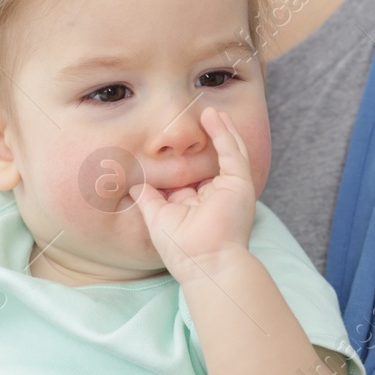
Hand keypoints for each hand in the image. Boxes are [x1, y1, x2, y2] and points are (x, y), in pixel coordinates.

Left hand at [131, 106, 256, 283]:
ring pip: (228, 150)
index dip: (184, 155)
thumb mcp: (157, 218)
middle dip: (208, 136)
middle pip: (214, 157)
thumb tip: (133, 183)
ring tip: (209, 109)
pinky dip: (225, 133)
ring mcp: (231, 188)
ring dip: (220, 129)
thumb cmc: (182, 251)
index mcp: (200, 202)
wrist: (204, 265)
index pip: (193, 172)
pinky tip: (215, 117)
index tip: (173, 138)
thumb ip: (147, 198)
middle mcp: (218, 194)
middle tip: (197, 114)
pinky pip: (233, 152)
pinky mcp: (240, 184)